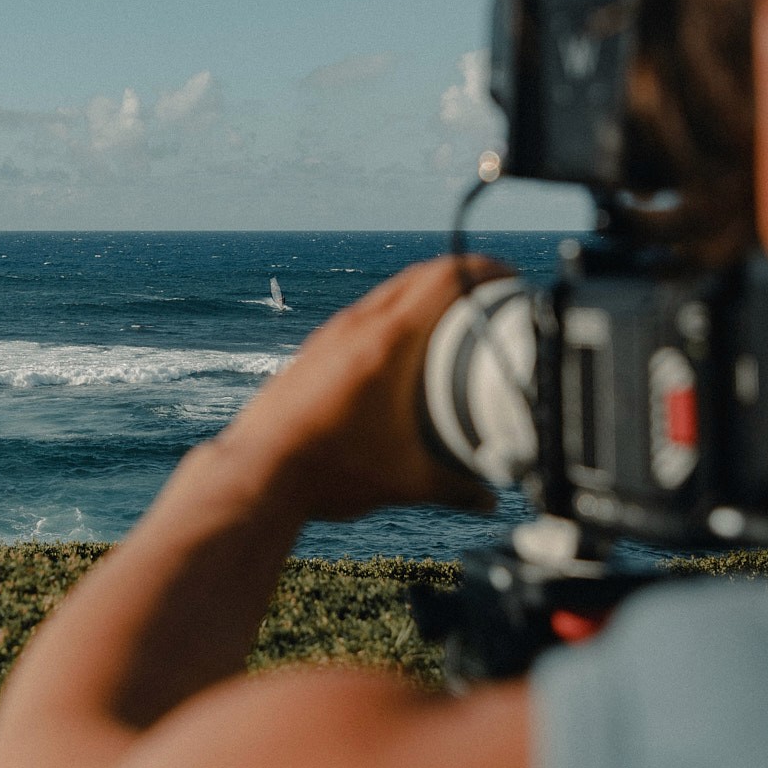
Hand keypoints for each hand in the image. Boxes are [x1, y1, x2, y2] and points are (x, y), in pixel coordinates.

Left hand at [216, 255, 510, 521]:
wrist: (257, 471)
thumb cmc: (327, 471)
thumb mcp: (404, 482)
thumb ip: (455, 488)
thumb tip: (488, 500)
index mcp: (387, 343)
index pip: (443, 278)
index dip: (482, 267)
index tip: (510, 276)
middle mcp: (356, 326)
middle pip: (416, 276)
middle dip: (458, 274)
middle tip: (490, 292)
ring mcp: (330, 336)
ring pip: (385, 294)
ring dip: (420, 293)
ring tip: (451, 315)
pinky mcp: (313, 352)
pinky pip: (361, 315)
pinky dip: (391, 315)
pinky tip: (399, 347)